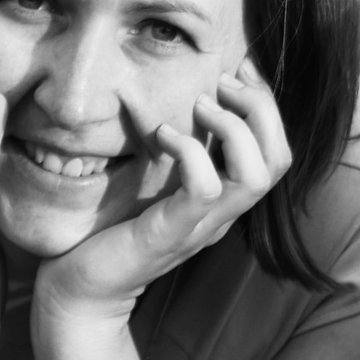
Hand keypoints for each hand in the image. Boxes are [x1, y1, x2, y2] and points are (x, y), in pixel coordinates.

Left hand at [34, 61, 290, 328]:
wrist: (81, 291)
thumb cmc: (112, 230)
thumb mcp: (156, 184)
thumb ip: (179, 153)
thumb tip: (189, 100)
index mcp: (225, 200)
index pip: (278, 152)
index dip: (269, 105)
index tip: (242, 68)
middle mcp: (223, 214)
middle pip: (279, 160)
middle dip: (261, 108)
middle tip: (223, 82)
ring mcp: (200, 226)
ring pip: (256, 176)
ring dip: (233, 128)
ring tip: (199, 105)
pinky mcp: (170, 233)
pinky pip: (204, 189)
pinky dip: (191, 152)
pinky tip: (163, 135)